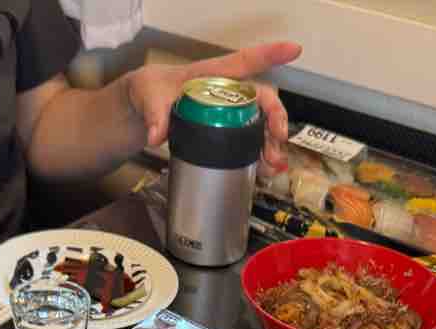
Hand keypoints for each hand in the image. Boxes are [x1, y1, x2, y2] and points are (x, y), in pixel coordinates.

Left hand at [125, 42, 300, 173]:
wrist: (142, 111)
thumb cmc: (150, 92)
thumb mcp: (148, 97)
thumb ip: (154, 114)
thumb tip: (157, 136)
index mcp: (213, 76)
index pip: (244, 62)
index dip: (270, 55)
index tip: (294, 48)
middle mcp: (227, 95)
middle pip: (261, 101)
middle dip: (275, 119)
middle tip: (278, 139)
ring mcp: (227, 116)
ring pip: (259, 127)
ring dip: (270, 145)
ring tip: (274, 165)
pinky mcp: (223, 135)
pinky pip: (247, 145)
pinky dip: (259, 159)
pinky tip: (266, 172)